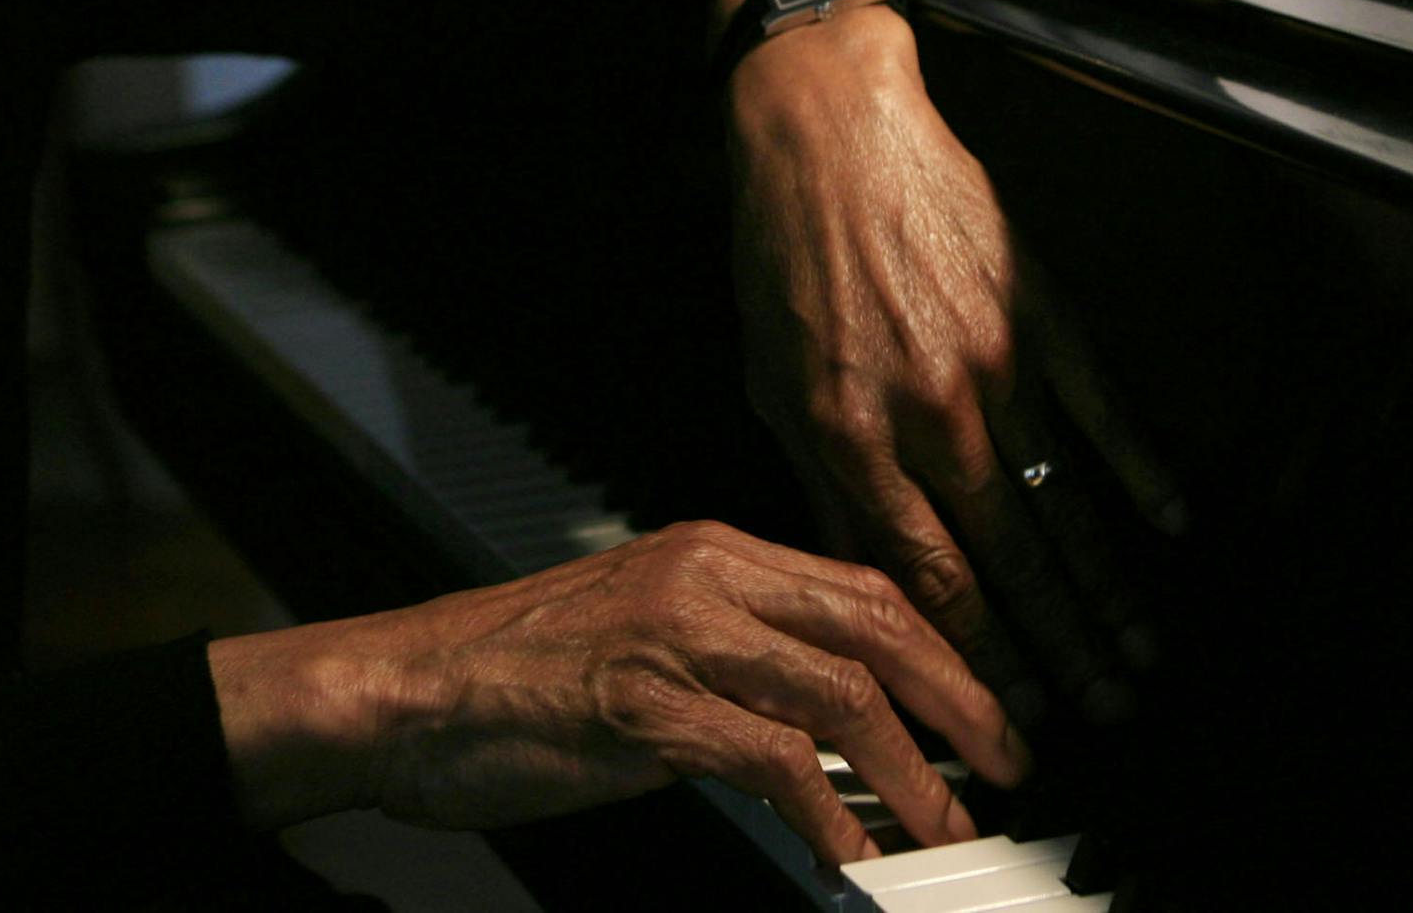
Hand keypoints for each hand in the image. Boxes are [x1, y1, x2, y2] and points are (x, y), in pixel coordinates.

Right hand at [208, 520, 1028, 864]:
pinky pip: (770, 760)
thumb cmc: (511, 671)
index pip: (857, 582)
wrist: (404, 688)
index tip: (985, 707)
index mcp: (706, 551)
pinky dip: (829, 816)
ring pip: (836, 689)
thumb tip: (826, 717)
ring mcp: (671, 636)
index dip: (940, 647)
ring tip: (947, 833)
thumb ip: (729, 653)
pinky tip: (848, 860)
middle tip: (1008, 762)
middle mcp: (699, 576)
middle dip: (958, 697)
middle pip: (870, 620)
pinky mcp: (641, 707)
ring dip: (912, 773)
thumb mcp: (637, 633)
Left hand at [721, 0, 1183, 730]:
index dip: (968, 652)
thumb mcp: (768, 375)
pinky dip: (1138, 474)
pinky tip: (1166, 527)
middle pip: (1004, 557)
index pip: (920, 574)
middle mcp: (924, 407)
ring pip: (1059, 501)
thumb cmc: (784, 251)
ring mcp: (990, 359)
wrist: (827, 131)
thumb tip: (857, 571)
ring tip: (1137, 654)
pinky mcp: (1035, 311)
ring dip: (1105, 589)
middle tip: (1095, 713)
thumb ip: (818, 478)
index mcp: (845, 429)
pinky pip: (1101, 409)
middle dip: (1054, 649)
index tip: (999, 709)